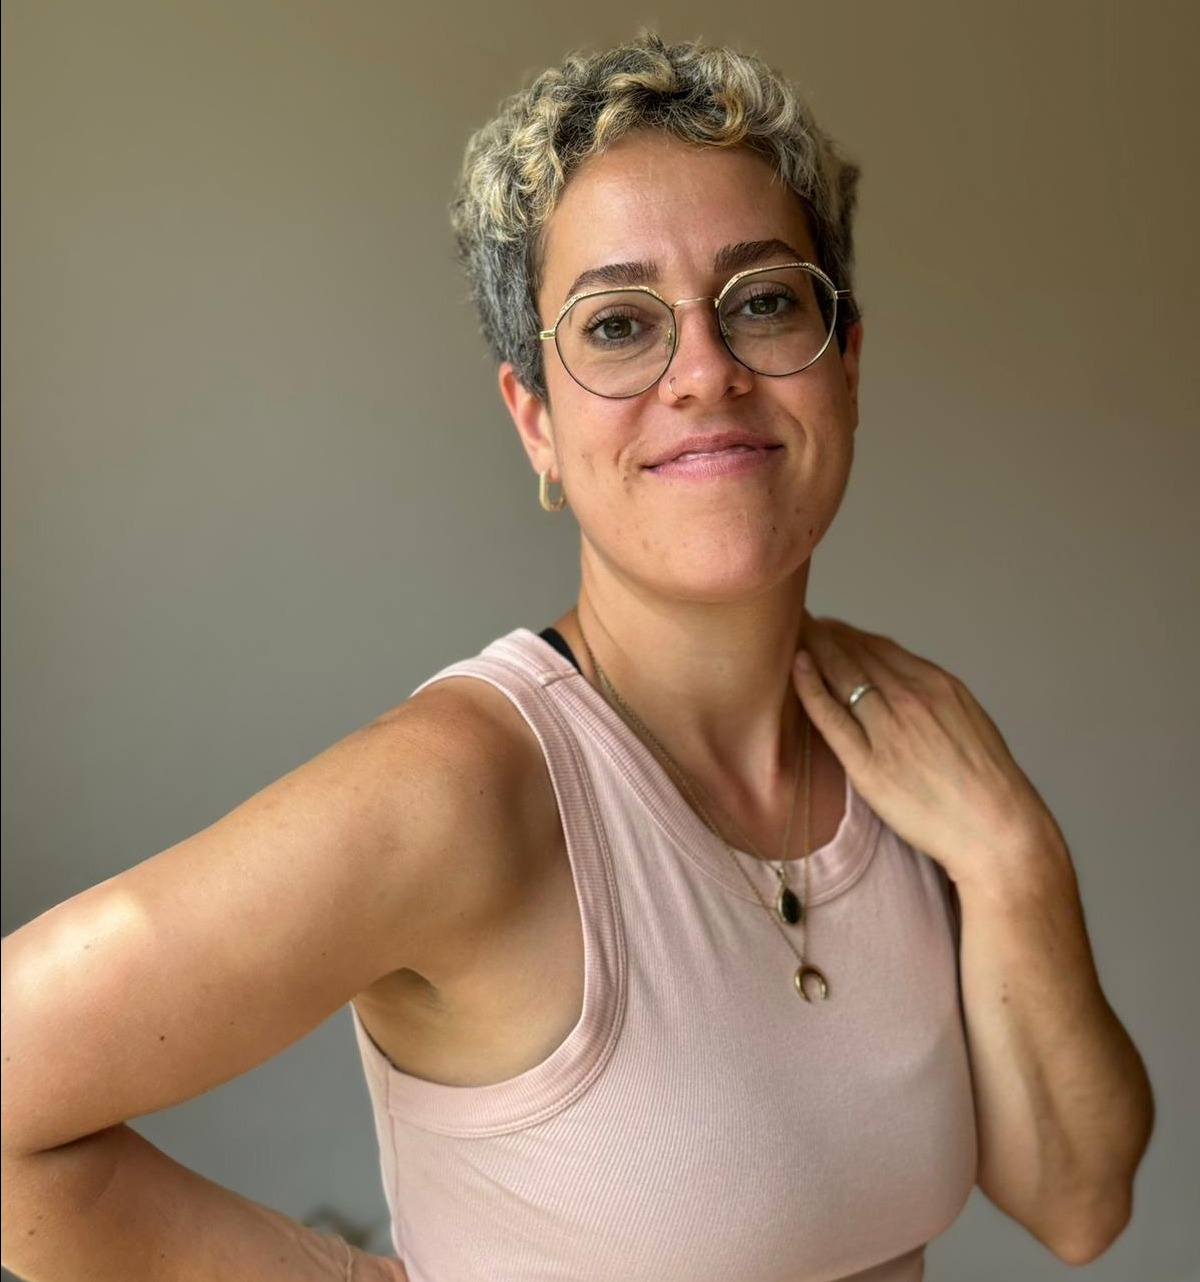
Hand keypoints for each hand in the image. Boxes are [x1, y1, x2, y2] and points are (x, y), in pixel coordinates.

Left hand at [791, 614, 1065, 890]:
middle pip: (856, 654)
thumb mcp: (968, 720)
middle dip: (822, 634)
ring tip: (788, 633)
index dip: (847, 634)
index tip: (826, 627)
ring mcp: (889, 729)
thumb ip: (933, 699)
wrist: (999, 829)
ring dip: (813, 648)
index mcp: (938, 685)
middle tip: (794, 618)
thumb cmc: (987, 783)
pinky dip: (811, 687)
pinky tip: (795, 666)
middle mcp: (912, 698)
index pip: (880, 648)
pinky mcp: (870, 764)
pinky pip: (832, 716)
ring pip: (842, 675)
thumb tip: (905, 687)